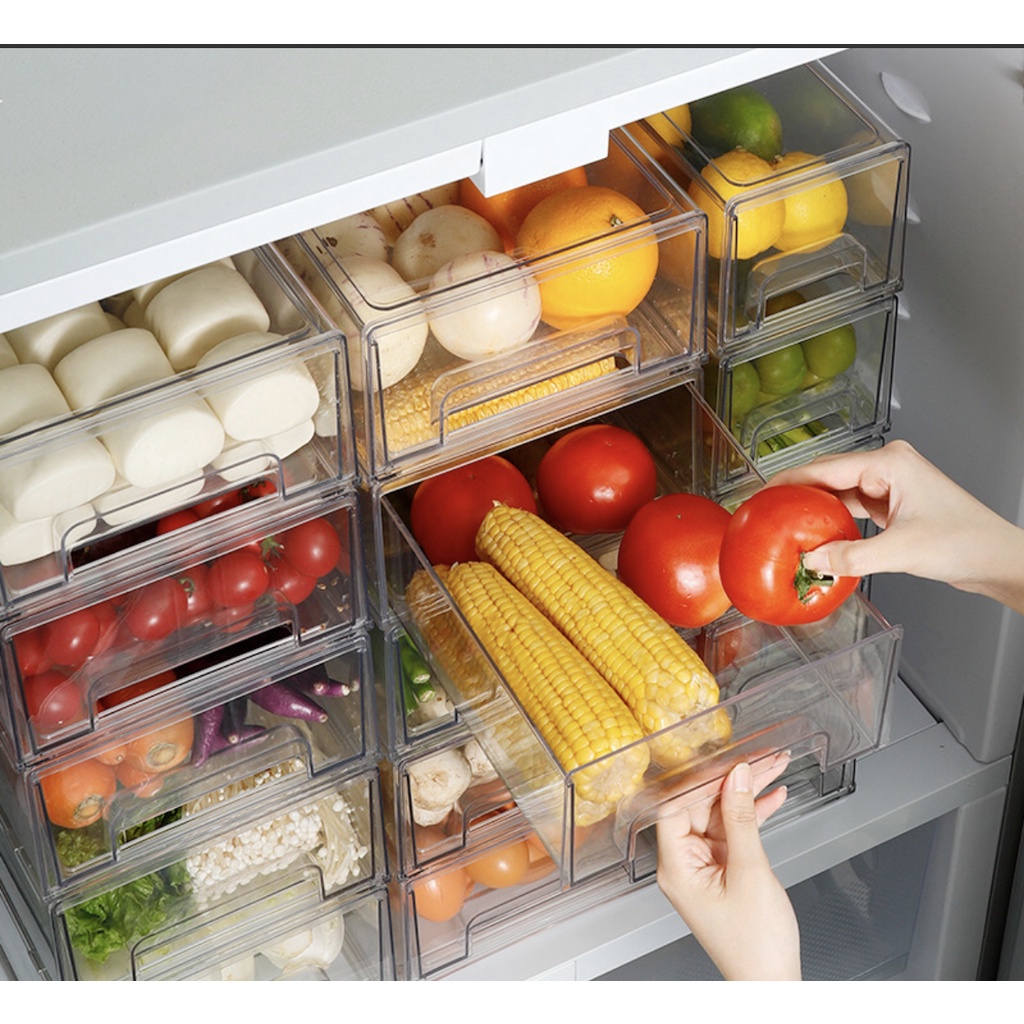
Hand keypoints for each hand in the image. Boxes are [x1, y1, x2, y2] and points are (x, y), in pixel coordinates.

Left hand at [656, 752, 799, 980]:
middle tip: (762, 757)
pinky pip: (734, 831)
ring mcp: (704, 866)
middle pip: (701, 805)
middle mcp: (683, 864)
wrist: (773, 984)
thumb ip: (741, 818)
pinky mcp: (724, 870)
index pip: (677, 805)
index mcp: (675, 866)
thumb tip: (736, 776)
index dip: (702, 779)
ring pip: (721, 814)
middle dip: (734, 780)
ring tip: (775, 767)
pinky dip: (754, 814)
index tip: (730, 759)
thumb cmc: (755, 946)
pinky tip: (773, 795)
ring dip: (749, 793)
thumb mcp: (750, 871)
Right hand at [768, 440, 1023, 613]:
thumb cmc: (967, 542)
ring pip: (838, 491)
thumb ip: (850, 557)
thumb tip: (812, 561)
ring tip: (784, 522)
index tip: (762, 493)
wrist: (997, 558)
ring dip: (814, 508)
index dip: (789, 481)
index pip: (825, 467)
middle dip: (797, 494)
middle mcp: (889, 466)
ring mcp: (890, 483)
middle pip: (828, 475)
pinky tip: (816, 534)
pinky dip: (833, 519)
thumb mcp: (901, 551)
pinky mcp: (892, 502)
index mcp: (890, 463)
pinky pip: (851, 506)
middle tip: (766, 511)